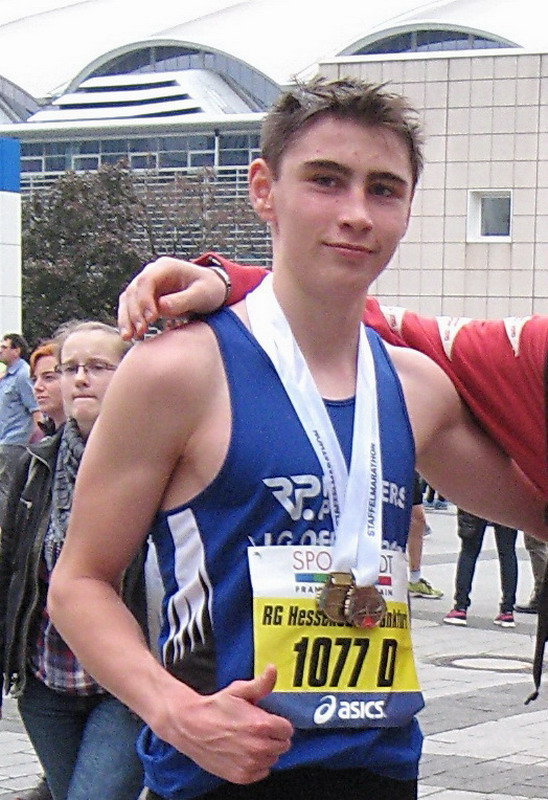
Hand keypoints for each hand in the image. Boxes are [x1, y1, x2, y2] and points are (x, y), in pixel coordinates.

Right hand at [118, 257, 226, 339]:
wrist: (212, 290)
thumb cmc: (210, 289)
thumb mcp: (202, 294)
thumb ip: (182, 300)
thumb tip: (161, 307)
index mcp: (166, 267)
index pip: (146, 281)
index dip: (145, 300)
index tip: (151, 319)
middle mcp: (152, 273)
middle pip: (133, 291)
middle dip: (134, 312)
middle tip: (141, 331)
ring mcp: (147, 285)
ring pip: (128, 300)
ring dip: (127, 318)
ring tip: (129, 337)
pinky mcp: (146, 297)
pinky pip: (131, 308)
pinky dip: (129, 321)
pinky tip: (130, 336)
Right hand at [154, 665, 293, 783]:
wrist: (190, 727)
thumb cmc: (215, 707)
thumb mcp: (238, 691)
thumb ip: (261, 684)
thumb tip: (273, 670)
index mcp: (262, 725)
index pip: (288, 730)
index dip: (279, 724)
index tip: (269, 720)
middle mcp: (258, 747)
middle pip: (283, 745)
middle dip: (274, 737)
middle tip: (258, 729)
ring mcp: (250, 764)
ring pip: (273, 759)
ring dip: (266, 751)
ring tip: (249, 740)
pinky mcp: (242, 776)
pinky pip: (262, 772)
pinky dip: (257, 764)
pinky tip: (244, 752)